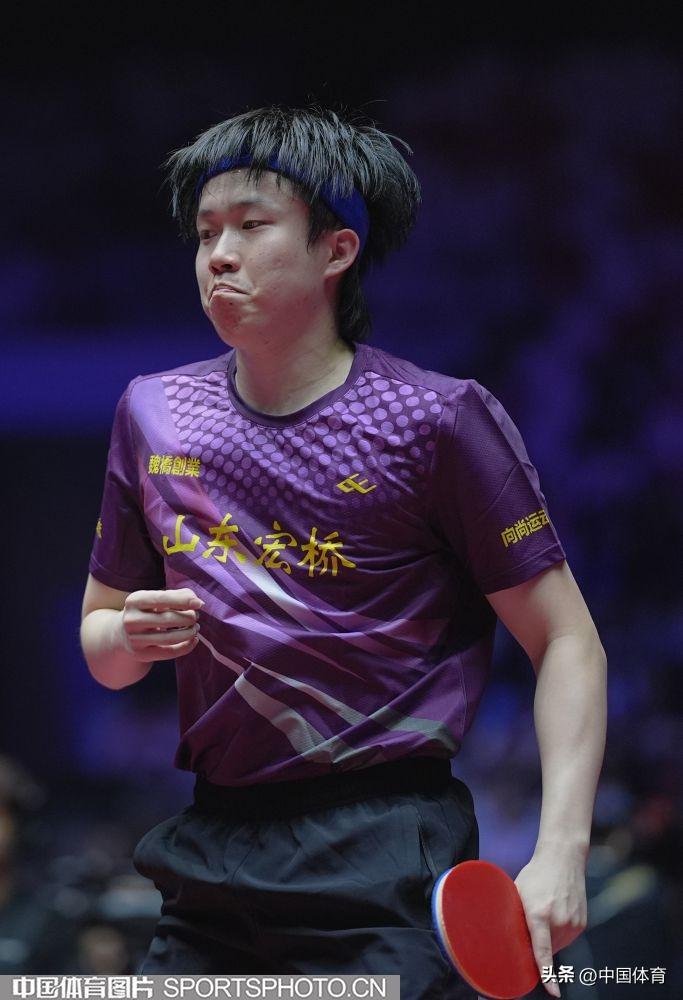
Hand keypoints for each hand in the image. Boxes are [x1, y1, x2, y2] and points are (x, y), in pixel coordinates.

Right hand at [117, 587, 203, 661]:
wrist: (122, 634)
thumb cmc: (146, 611)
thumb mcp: (155, 598)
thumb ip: (177, 595)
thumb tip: (197, 602)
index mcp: (134, 600)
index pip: (162, 599)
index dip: (183, 600)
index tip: (199, 604)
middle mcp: (131, 620)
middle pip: (168, 619)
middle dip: (189, 618)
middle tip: (196, 616)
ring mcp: (135, 639)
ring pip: (170, 638)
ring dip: (189, 632)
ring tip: (195, 628)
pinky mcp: (142, 654)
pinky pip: (170, 653)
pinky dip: (187, 646)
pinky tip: (193, 640)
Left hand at [514, 843, 587, 997]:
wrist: (563, 859)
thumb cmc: (536, 875)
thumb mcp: (518, 893)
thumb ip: (516, 917)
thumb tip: (507, 939)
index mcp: (539, 914)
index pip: (542, 951)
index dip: (546, 973)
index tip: (553, 992)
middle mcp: (559, 921)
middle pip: (546, 950)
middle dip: (537, 945)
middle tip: (532, 923)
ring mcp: (573, 923)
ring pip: (558, 946)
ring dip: (550, 939)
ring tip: (545, 912)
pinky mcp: (582, 924)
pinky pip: (567, 938)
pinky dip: (560, 933)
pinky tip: (555, 913)